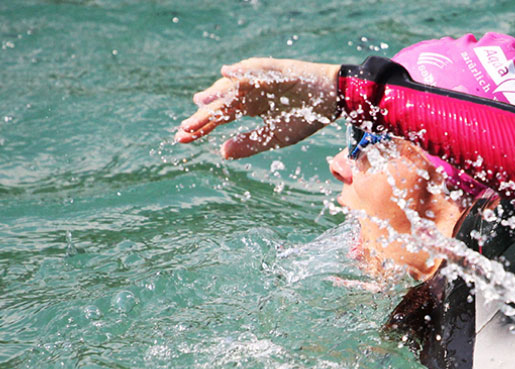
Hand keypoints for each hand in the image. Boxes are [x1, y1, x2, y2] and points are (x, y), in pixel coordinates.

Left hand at [175, 58, 340, 158]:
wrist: (333, 100)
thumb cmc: (306, 116)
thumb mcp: (275, 137)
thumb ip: (249, 144)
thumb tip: (221, 152)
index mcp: (249, 106)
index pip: (220, 117)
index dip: (202, 126)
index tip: (181, 138)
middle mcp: (250, 92)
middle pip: (222, 103)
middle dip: (204, 116)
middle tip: (186, 128)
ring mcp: (261, 80)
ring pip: (234, 87)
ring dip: (217, 94)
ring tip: (200, 103)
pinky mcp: (276, 71)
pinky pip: (257, 71)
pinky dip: (242, 72)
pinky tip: (226, 75)